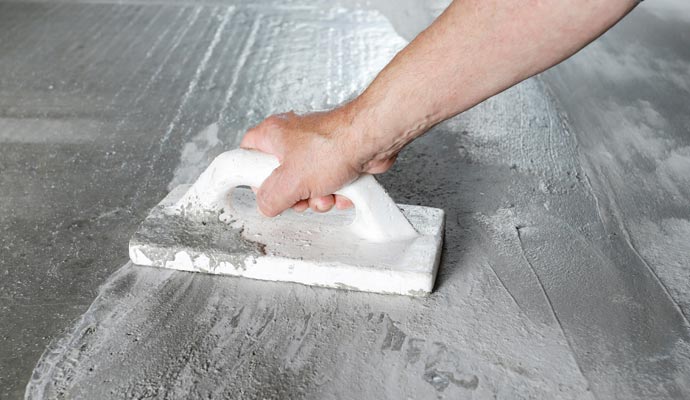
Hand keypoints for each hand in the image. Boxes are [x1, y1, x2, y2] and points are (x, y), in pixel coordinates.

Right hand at [240, 107, 395, 216]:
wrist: (372, 139)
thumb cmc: (335, 145)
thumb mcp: (291, 182)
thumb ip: (270, 198)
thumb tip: (266, 206)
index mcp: (273, 134)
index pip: (247, 154)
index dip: (252, 176)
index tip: (260, 190)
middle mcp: (294, 138)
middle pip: (281, 178)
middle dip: (295, 196)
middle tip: (301, 197)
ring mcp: (317, 149)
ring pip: (308, 185)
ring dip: (319, 198)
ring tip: (327, 192)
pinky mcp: (338, 158)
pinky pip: (330, 184)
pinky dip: (337, 191)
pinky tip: (344, 189)